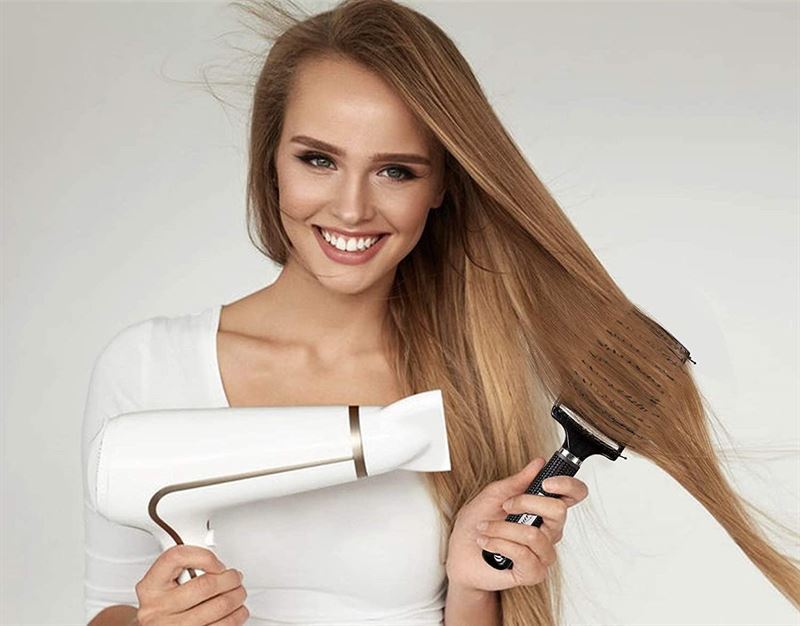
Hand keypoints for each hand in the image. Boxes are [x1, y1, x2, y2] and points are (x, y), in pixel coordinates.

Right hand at [134, 545, 248, 624]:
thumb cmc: (158, 608)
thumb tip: (216, 565)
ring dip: (236, 599)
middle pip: (204, 586)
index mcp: (150, 588)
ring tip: (239, 594)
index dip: (204, 557)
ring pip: (217, 609)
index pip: (176, 558)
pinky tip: (236, 613)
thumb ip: (182, 568)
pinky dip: (235, 619)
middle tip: (236, 578)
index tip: (218, 563)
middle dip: (230, 579)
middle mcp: (158, 609)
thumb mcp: (160, 584)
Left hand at [445, 457, 587, 592]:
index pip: (573, 495)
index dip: (568, 485)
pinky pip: (524, 555)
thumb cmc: (476, 523)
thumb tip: (538, 463)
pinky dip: (499, 544)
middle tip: (505, 505)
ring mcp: (542, 552)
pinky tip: (488, 543)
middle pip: (559, 512)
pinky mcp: (533, 572)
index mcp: (543, 508)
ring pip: (534, 535)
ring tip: (486, 528)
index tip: (546, 482)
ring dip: (502, 528)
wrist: (460, 553)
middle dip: (525, 503)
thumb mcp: (493, 495)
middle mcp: (548, 530)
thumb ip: (517, 481)